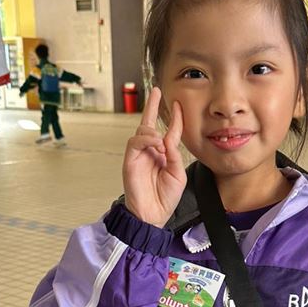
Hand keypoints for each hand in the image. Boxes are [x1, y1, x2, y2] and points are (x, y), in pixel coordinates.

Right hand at [123, 87, 185, 227]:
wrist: (153, 214)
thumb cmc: (166, 197)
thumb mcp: (177, 173)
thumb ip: (174, 154)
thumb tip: (167, 137)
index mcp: (163, 155)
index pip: (168, 131)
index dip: (174, 118)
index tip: (178, 104)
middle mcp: (150, 152)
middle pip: (149, 124)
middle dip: (152, 107)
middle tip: (156, 92)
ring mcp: (139, 156)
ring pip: (141, 132)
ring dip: (152, 133)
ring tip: (161, 144)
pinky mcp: (130, 161)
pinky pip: (134, 142)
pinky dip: (145, 140)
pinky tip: (155, 146)